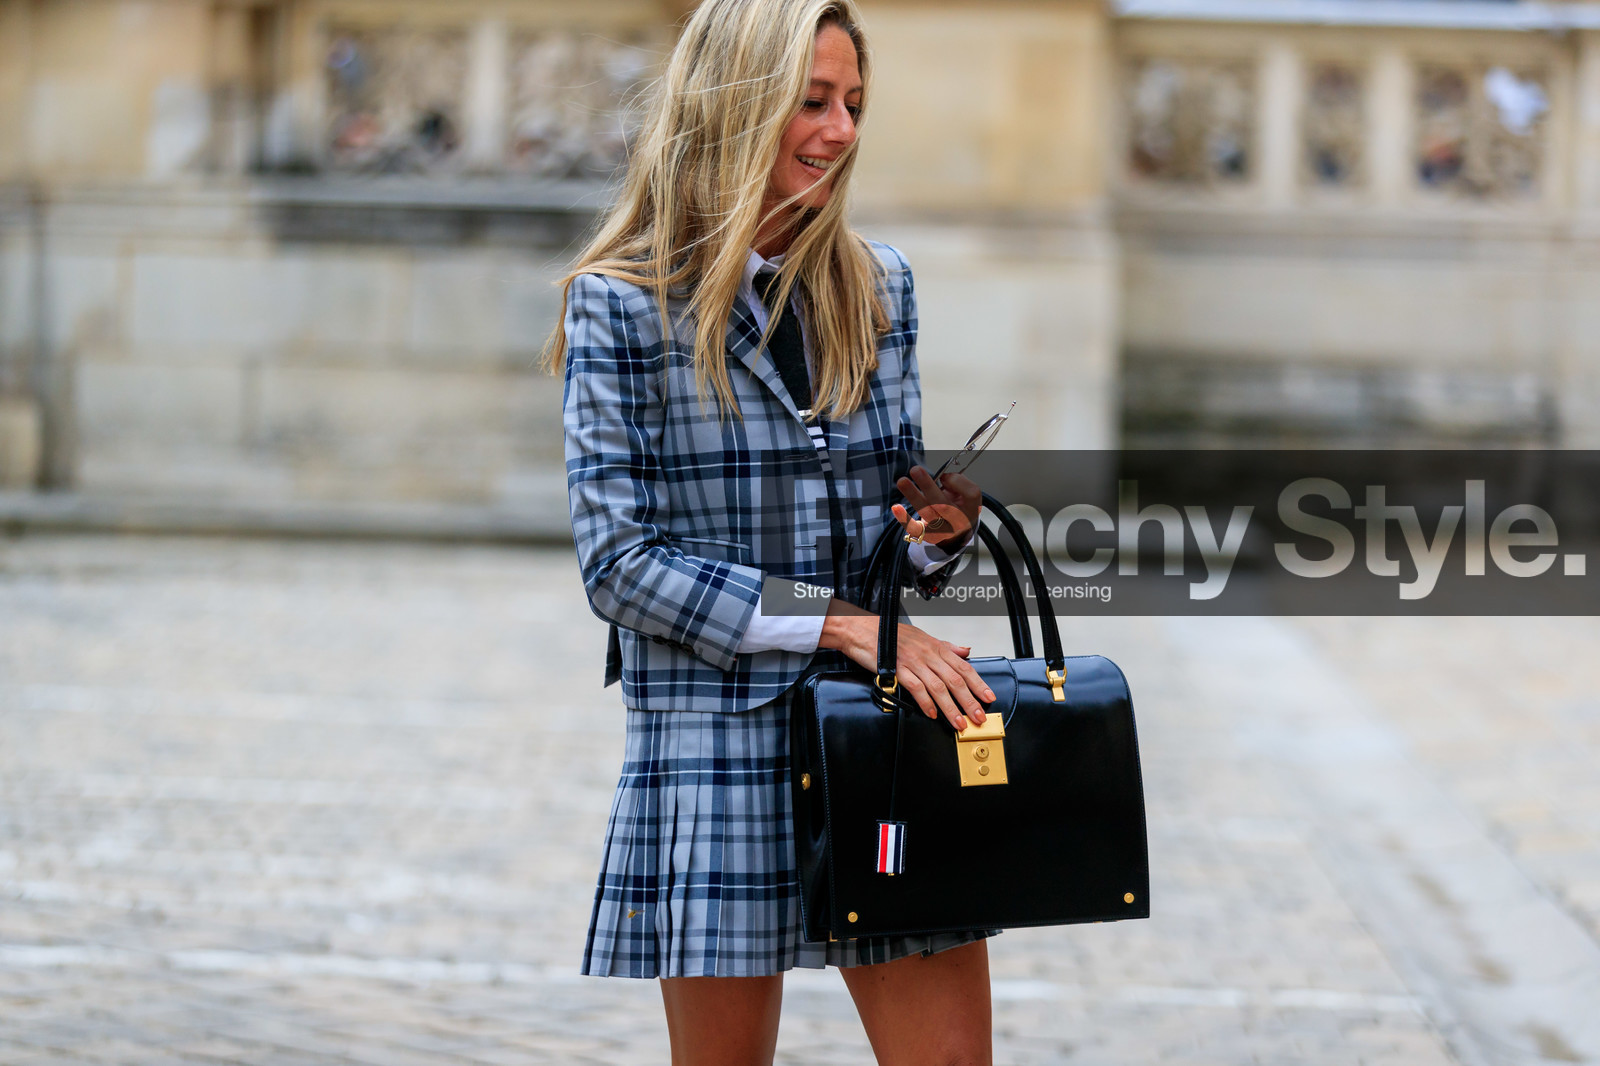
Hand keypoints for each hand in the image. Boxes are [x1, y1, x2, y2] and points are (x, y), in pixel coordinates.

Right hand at [819, 599, 994, 730]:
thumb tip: (966, 651)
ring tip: (958, 722)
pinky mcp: (898, 670)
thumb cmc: (891, 634)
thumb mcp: (923, 636)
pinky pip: (916, 688)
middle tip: (978, 717)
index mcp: (936, 647)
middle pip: (955, 680)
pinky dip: (926, 702)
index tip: (988, 697)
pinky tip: (932, 713)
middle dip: (969, 701)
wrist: (863, 630)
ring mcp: (913, 662)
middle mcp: (928, 654)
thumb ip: (946, 646)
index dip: (978, 684)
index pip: (964, 667)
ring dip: (950, 708)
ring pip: (938, 687)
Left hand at [892, 467, 980, 551]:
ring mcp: (944, 532)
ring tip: (902, 481)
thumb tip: (942, 477)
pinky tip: (896, 507)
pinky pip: (915, 529)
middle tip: (916, 470)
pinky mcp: (929, 537)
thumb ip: (957, 483)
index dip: (957, 482)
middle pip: (945, 505)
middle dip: (928, 486)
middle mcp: (960, 522)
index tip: (944, 475)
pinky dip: (904, 519)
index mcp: (972, 508)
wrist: (955, 530)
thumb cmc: (957, 505)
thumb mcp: (964, 493)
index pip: (971, 494)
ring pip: (927, 513)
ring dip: (913, 496)